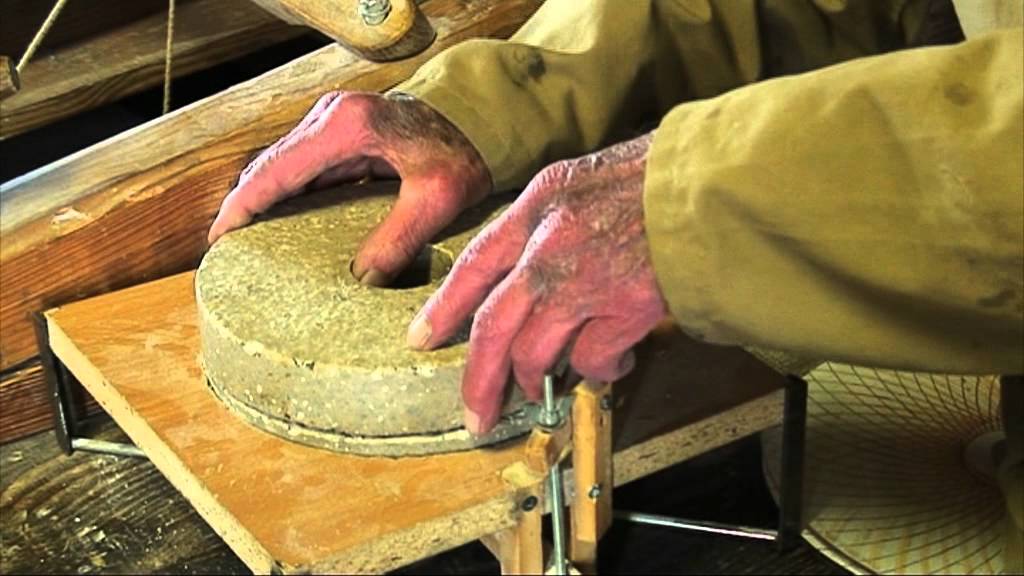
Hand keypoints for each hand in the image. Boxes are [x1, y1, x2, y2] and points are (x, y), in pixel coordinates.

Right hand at [207, 91, 490, 285]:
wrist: (479, 116)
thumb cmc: (462, 150)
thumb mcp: (437, 199)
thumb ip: (398, 241)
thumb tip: (361, 282)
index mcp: (346, 127)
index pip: (275, 171)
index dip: (242, 207)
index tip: (218, 240)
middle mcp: (329, 115)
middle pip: (268, 166)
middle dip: (243, 207)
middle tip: (226, 252)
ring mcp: (331, 119)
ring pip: (279, 164)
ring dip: (261, 200)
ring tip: (245, 244)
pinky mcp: (338, 129)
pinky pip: (299, 164)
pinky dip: (283, 191)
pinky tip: (278, 224)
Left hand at [407, 133, 668, 433]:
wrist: (711, 183)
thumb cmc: (653, 179)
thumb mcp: (582, 181)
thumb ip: (548, 225)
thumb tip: (526, 281)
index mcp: (537, 206)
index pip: (474, 264)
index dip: (443, 308)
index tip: (422, 338)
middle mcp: (550, 245)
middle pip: (493, 326)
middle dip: (478, 378)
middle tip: (475, 413)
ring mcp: (585, 279)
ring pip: (535, 353)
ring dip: (534, 380)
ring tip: (539, 390)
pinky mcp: (625, 308)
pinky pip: (592, 360)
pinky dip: (597, 371)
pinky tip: (612, 364)